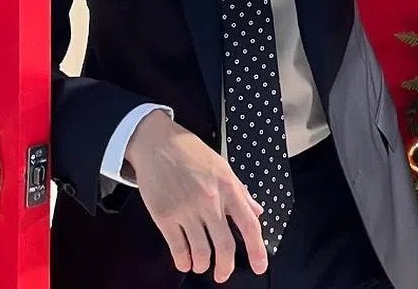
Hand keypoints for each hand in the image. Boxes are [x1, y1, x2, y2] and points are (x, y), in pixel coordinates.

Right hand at [124, 111, 266, 282]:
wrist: (157, 143)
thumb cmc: (190, 152)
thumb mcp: (222, 166)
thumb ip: (240, 191)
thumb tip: (257, 211)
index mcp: (228, 187)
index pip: (249, 225)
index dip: (257, 250)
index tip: (259, 266)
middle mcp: (210, 201)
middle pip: (226, 246)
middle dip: (226, 267)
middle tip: (223, 274)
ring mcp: (187, 210)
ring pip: (201, 252)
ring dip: (203, 265)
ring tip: (202, 265)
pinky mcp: (165, 216)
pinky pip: (178, 248)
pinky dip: (183, 261)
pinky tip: (184, 261)